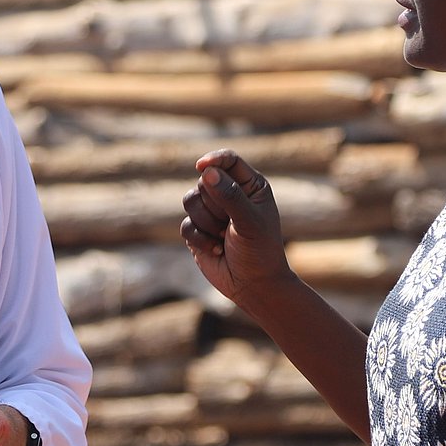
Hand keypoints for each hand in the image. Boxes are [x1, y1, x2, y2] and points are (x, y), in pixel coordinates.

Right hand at [180, 149, 292, 306]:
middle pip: (204, 181)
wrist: (253, 284)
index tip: (202, 166)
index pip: (228, 161)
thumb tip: (206, 172)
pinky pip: (185, 224)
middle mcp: (229, 194)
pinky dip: (199, 239)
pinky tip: (216, 249)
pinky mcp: (197, 230)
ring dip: (206, 222)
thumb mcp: (250, 222)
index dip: (214, 160)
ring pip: (190, 201)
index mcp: (250, 186)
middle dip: (214, 205)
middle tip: (230, 224)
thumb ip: (230, 196)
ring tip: (223, 237)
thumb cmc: (260, 251)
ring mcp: (212, 212)